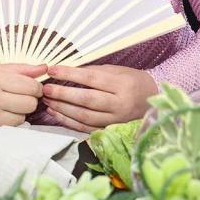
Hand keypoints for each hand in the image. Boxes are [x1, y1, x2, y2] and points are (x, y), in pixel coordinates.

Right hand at [0, 63, 46, 128]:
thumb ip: (21, 69)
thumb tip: (44, 68)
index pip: (31, 86)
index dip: (36, 87)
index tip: (30, 87)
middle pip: (30, 103)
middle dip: (29, 99)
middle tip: (19, 95)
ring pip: (23, 117)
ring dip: (20, 111)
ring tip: (8, 104)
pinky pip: (12, 126)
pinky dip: (11, 120)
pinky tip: (2, 112)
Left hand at [42, 64, 157, 132]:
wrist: (154, 101)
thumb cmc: (133, 81)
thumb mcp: (117, 70)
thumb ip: (94, 71)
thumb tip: (68, 70)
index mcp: (122, 84)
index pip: (92, 78)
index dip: (70, 74)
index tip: (53, 70)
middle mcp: (120, 103)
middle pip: (87, 99)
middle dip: (63, 94)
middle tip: (46, 89)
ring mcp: (115, 120)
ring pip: (85, 116)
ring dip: (63, 109)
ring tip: (47, 100)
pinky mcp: (110, 130)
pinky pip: (86, 128)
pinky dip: (69, 122)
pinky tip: (56, 113)